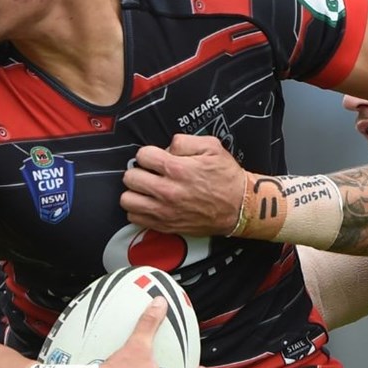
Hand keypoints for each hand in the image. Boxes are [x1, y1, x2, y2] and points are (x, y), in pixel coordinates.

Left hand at [122, 134, 245, 236]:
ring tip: (146, 190)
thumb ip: (184, 141)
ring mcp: (165, 211)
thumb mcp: (212, 147)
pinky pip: (135, 219)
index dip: (149, 154)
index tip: (156, 159)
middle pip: (130, 178)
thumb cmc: (226, 177)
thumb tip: (166, 147)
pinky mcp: (165, 226)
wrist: (240, 207)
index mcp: (177, 169)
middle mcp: (167, 191)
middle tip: (150, 173)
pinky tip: (150, 204)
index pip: (142, 155)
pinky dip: (138, 211)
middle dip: (139, 171)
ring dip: (134, 192)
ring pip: (127, 201)